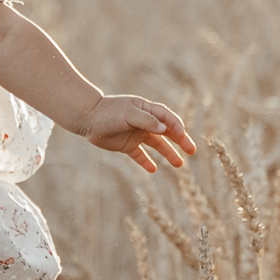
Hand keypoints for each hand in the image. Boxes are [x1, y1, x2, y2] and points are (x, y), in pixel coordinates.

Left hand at [79, 94, 197, 172]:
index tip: (183, 135)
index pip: (167, 118)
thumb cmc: (109, 112)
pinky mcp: (127, 146)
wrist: (87, 118)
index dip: (177, 126)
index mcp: (147, 110)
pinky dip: (146, 162)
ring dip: (168, 153)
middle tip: (191, 151)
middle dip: (180, 140)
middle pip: (167, 132)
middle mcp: (144, 122)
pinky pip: (140, 155)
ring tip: (180, 164)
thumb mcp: (129, 113)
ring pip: (157, 145)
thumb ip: (146, 120)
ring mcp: (136, 134)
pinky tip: (154, 170)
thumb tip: (164, 128)